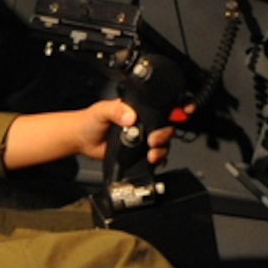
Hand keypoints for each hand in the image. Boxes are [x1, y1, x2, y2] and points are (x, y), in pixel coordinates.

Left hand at [2, 99, 178, 170]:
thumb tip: (129, 116)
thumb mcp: (101, 111)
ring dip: (162, 149)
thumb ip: (115, 110)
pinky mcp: (139, 153)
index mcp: (138, 108)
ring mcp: (142, 138)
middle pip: (166, 126)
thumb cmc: (90, 121)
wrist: (82, 140)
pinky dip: (158, 160)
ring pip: (163, 143)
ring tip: (151, 154)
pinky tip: (152, 161)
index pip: (162, 105)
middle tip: (153, 140)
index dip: (177, 106)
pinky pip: (155, 156)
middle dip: (165, 134)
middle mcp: (144, 122)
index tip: (184, 110)